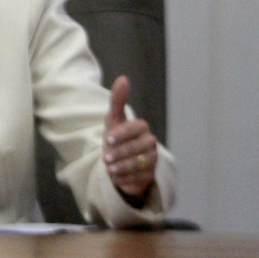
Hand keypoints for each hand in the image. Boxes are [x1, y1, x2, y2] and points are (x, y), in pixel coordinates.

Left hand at [103, 76, 156, 200]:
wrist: (119, 162)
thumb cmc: (116, 138)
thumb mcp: (114, 120)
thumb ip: (118, 100)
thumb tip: (123, 78)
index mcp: (141, 127)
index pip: (135, 129)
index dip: (122, 134)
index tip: (108, 139)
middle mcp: (150, 142)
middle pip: (138, 148)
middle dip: (121, 153)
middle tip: (105, 159)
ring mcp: (152, 159)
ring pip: (140, 163)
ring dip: (123, 167)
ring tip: (109, 170)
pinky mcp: (150, 175)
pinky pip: (140, 178)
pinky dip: (126, 179)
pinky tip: (115, 178)